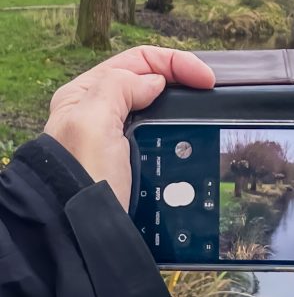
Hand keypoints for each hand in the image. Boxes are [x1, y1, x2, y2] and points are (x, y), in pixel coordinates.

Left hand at [44, 46, 214, 209]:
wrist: (78, 235)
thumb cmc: (80, 180)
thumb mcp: (91, 122)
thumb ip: (119, 87)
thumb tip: (155, 82)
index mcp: (86, 94)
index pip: (138, 61)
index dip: (176, 63)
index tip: (206, 80)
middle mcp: (101, 112)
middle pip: (151, 82)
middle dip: (182, 83)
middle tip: (211, 95)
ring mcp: (118, 139)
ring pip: (160, 111)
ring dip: (184, 111)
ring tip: (207, 118)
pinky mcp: (134, 164)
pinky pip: (164, 140)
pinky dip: (182, 137)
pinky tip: (195, 143)